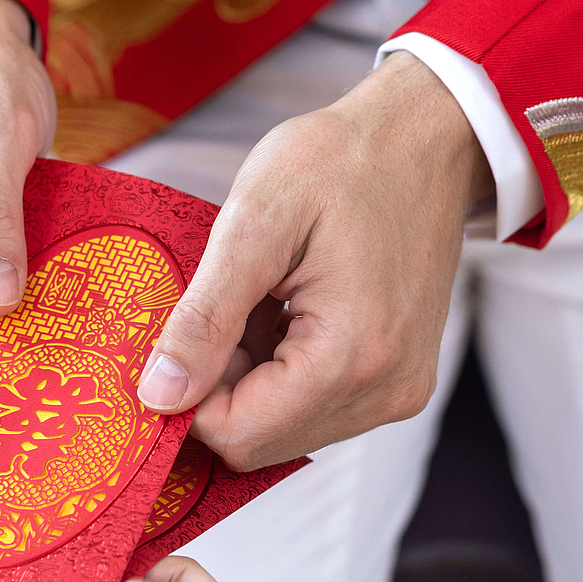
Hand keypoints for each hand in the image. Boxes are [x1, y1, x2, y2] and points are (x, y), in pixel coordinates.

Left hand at [133, 50, 492, 468]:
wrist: (423, 139)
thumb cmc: (343, 162)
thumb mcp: (254, 222)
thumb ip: (205, 317)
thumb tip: (159, 394)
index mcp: (352, 358)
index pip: (237, 436)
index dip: (188, 396)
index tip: (181, 332)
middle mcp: (385, 393)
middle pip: (260, 442)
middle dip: (221, 385)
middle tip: (229, 305)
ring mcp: (398, 392)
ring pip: (283, 429)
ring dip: (251, 377)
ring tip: (265, 301)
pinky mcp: (398, 381)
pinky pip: (314, 408)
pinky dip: (282, 371)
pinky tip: (287, 311)